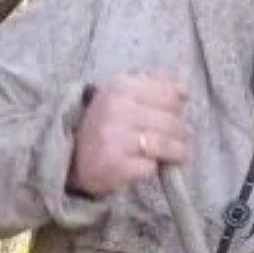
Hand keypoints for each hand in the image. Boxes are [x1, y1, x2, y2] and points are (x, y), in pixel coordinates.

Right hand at [69, 72, 190, 196]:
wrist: (69, 157)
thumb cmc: (102, 123)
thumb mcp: (119, 94)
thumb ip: (150, 85)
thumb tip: (183, 91)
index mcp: (120, 87)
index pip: (169, 95)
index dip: (179, 106)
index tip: (178, 113)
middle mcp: (117, 110)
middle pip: (171, 121)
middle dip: (181, 133)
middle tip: (181, 138)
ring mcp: (116, 139)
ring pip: (166, 145)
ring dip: (177, 152)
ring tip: (178, 154)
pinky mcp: (116, 166)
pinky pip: (151, 166)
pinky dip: (153, 167)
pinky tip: (146, 164)